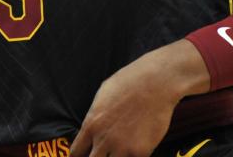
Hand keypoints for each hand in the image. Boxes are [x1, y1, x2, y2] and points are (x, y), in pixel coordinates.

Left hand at [69, 39, 209, 156]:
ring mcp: (122, 147)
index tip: (86, 155)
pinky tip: (138, 147)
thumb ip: (95, 115)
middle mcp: (104, 139)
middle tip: (106, 153)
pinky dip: (134, 156)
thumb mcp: (103, 94)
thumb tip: (93, 125)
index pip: (76, 153)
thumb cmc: (130, 82)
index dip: (81, 156)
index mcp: (91, 124)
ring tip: (123, 148)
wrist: (156, 82)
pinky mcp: (141, 151)